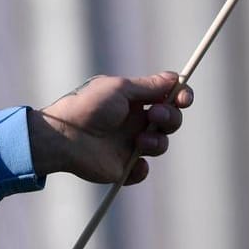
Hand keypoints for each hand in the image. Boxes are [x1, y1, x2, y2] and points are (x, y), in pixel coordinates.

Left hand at [28, 72, 192, 184]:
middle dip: (170, 119)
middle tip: (154, 116)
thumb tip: (174, 78)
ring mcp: (130, 144)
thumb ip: (149, 86)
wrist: (64, 136)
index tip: (185, 99)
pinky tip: (132, 163)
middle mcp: (136, 121)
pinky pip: (143, 170)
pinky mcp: (122, 166)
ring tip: (139, 142)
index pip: (168, 97)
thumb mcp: (119, 88)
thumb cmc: (88, 106)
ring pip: (161, 145)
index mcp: (136, 101)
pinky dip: (141, 168)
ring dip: (157, 143)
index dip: (181, 97)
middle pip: (171, 120)